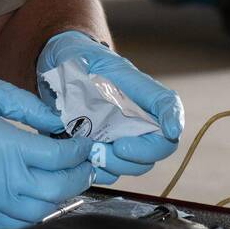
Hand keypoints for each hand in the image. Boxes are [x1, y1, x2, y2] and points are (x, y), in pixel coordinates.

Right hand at [0, 75, 94, 228]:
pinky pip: (19, 223)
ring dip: (61, 196)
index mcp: (11, 149)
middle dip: (80, 175)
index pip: (62, 157)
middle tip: (86, 163)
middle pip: (60, 189)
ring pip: (43, 211)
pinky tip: (40, 197)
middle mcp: (6, 183)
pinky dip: (36, 213)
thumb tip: (58, 121)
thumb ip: (29, 106)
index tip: (86, 141)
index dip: (81, 150)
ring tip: (66, 179)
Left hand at [36, 30, 182, 184]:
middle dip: (141, 153)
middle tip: (115, 149)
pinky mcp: (104, 149)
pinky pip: (112, 172)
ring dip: (118, 165)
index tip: (170, 131)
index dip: (174, 118)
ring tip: (92, 153)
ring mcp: (122, 135)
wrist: (55, 68)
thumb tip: (88, 80)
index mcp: (136, 89)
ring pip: (138, 164)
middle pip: (161, 144)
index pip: (167, 103)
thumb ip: (90, 69)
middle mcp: (136, 115)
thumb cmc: (74, 57)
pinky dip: (100, 172)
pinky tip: (83, 160)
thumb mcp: (82, 56)